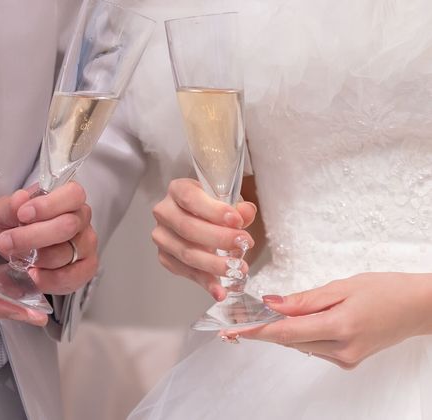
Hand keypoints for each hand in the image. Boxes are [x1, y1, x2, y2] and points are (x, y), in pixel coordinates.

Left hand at [0, 182, 97, 294]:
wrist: (16, 249)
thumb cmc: (17, 225)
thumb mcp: (4, 212)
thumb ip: (10, 205)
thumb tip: (20, 199)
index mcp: (68, 197)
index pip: (73, 194)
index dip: (49, 205)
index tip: (23, 215)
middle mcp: (81, 219)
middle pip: (68, 225)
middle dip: (33, 236)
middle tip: (8, 241)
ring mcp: (86, 244)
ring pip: (64, 253)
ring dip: (35, 258)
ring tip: (19, 257)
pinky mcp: (85, 269)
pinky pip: (70, 276)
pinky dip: (47, 278)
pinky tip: (34, 273)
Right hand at [152, 178, 257, 300]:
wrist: (199, 218)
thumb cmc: (212, 207)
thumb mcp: (227, 201)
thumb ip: (238, 207)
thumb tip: (245, 213)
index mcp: (178, 190)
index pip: (190, 198)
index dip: (213, 210)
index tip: (236, 220)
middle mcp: (164, 212)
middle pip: (188, 228)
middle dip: (219, 238)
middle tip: (243, 243)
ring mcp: (162, 236)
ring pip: (186, 253)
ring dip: (214, 264)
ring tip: (237, 269)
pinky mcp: (165, 257)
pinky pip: (185, 272)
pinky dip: (205, 282)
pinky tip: (220, 290)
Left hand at [232, 273, 431, 368]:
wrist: (417, 308)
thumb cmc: (383, 290)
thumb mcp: (341, 287)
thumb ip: (304, 300)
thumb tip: (272, 304)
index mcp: (339, 328)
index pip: (286, 332)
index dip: (256, 331)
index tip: (233, 329)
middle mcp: (341, 350)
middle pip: (290, 341)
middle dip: (264, 329)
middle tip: (239, 318)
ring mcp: (346, 358)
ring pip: (301, 344)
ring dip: (282, 330)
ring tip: (261, 316)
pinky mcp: (349, 360)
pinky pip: (315, 347)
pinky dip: (301, 334)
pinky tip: (296, 321)